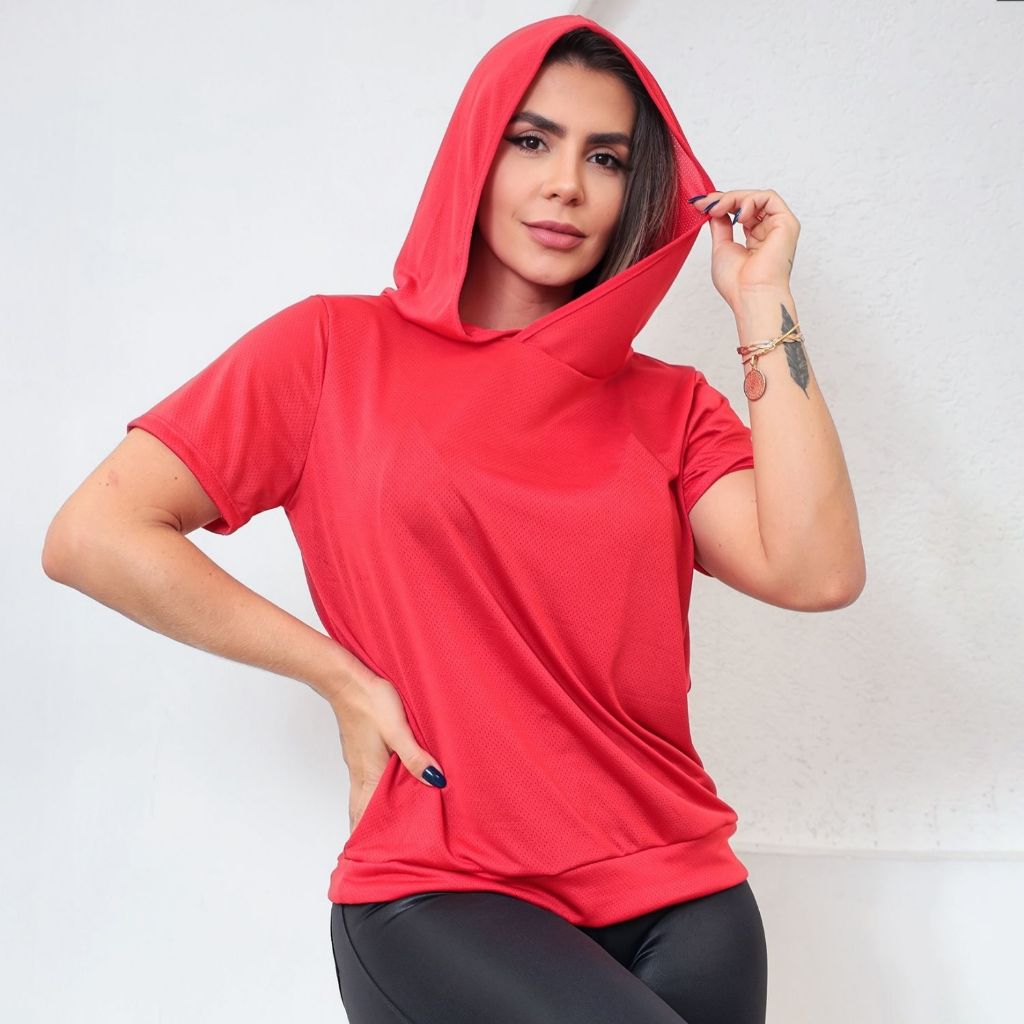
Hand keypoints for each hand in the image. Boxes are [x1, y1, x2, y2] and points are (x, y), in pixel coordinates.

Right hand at [328, 672, 446, 834]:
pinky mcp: (359, 749)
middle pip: (361, 810)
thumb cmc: (371, 702)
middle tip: (377, 850)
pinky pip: (365, 779)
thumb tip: (435, 781)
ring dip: (370, 812)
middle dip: (367, 831)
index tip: (369, 859)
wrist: (346, 680)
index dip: (366, 837)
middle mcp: (360, 771)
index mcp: (369, 773)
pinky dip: (371, 793)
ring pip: (362, 795)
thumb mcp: (398, 729)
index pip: (364, 815)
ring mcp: (357, 760)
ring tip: (381, 828)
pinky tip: (383, 789)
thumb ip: (415, 756)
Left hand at [691, 189, 800, 311]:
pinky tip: (737, 214)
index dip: (721, 204)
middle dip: (724, 199)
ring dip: (733, 199)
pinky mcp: (786, 222)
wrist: (751, 295)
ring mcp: (779, 226)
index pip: (740, 211)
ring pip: (757, 197)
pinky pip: (769, 197)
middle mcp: (769, 231)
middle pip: (748, 202)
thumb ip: (721, 226)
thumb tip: (715, 208)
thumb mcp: (722, 247)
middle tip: (706, 205)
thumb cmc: (737, 283)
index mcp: (756, 239)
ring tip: (718, 210)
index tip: (701, 205)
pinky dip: (749, 200)